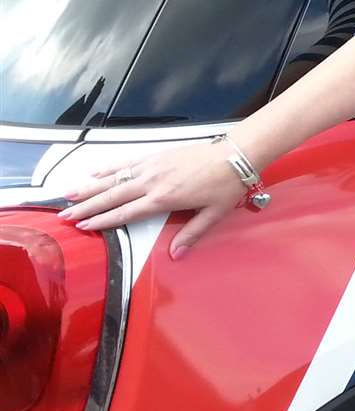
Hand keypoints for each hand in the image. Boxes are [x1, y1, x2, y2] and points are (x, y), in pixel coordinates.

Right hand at [58, 141, 248, 258]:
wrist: (235, 154)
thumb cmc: (226, 185)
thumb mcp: (213, 214)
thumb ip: (192, 234)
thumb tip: (176, 256)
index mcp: (163, 199)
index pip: (126, 213)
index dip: (103, 220)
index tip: (83, 226)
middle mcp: (152, 182)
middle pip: (112, 196)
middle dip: (87, 207)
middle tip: (64, 215)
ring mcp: (152, 166)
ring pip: (114, 178)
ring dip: (90, 187)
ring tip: (68, 195)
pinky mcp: (156, 155)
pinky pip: (126, 162)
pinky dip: (108, 168)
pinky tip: (94, 172)